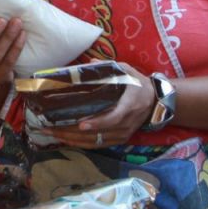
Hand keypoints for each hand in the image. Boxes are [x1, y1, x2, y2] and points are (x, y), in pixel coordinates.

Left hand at [39, 62, 155, 149]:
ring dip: (74, 140)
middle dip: (73, 132)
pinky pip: (100, 144)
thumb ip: (109, 67)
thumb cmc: (138, 84)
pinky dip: (83, 144)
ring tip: (52, 134)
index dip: (98, 122)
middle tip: (51, 129)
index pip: (114, 117)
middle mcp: (127, 122)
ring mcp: (124, 133)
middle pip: (100, 133)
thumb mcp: (127, 71)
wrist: (156, 101)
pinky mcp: (121, 138)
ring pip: (97, 141)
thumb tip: (88, 64)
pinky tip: (66, 140)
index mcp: (130, 104)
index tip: (81, 124)